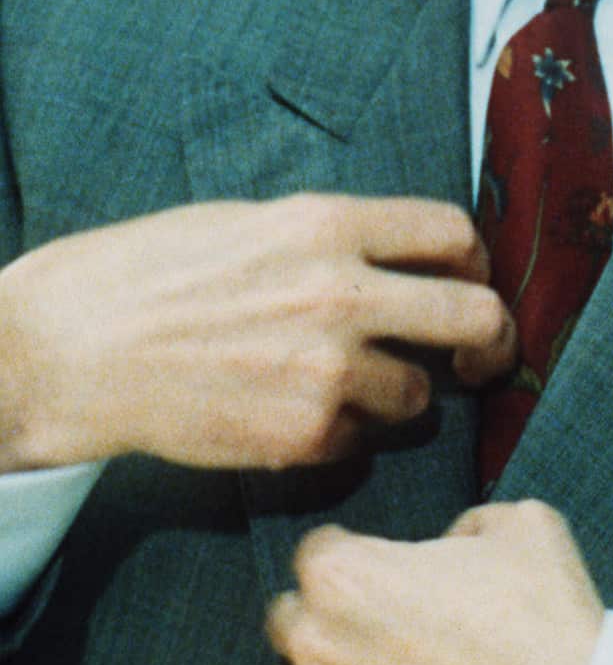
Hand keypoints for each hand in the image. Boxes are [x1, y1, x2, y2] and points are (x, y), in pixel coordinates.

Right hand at [0, 192, 514, 470]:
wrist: (71, 348)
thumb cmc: (150, 274)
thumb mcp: (250, 221)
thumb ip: (332, 239)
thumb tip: (401, 258)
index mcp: (327, 224)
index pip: (455, 233)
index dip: (474, 263)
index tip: (469, 282)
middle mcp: (340, 292)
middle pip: (475, 316)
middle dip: (488, 342)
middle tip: (478, 359)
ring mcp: (325, 370)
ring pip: (419, 396)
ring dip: (399, 398)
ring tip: (346, 388)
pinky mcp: (300, 437)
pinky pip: (360, 444)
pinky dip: (341, 438)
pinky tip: (295, 417)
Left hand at [266, 501, 604, 664]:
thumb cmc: (540, 615)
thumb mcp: (516, 523)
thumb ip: (460, 525)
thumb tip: (450, 547)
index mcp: (342, 575)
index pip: (316, 551)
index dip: (354, 553)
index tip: (385, 567)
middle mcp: (316, 645)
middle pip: (292, 619)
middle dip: (327, 615)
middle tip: (387, 620)